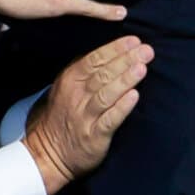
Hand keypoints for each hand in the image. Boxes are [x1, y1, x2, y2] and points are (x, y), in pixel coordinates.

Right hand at [23, 35, 152, 194]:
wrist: (47, 153)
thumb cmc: (63, 115)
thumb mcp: (65, 87)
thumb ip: (84, 70)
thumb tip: (111, 50)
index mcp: (70, 80)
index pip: (94, 59)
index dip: (115, 49)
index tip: (134, 41)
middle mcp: (76, 96)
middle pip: (103, 74)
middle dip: (126, 60)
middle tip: (147, 50)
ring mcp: (84, 116)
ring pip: (106, 94)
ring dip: (125, 80)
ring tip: (142, 68)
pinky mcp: (94, 136)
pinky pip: (109, 119)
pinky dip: (122, 107)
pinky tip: (135, 96)